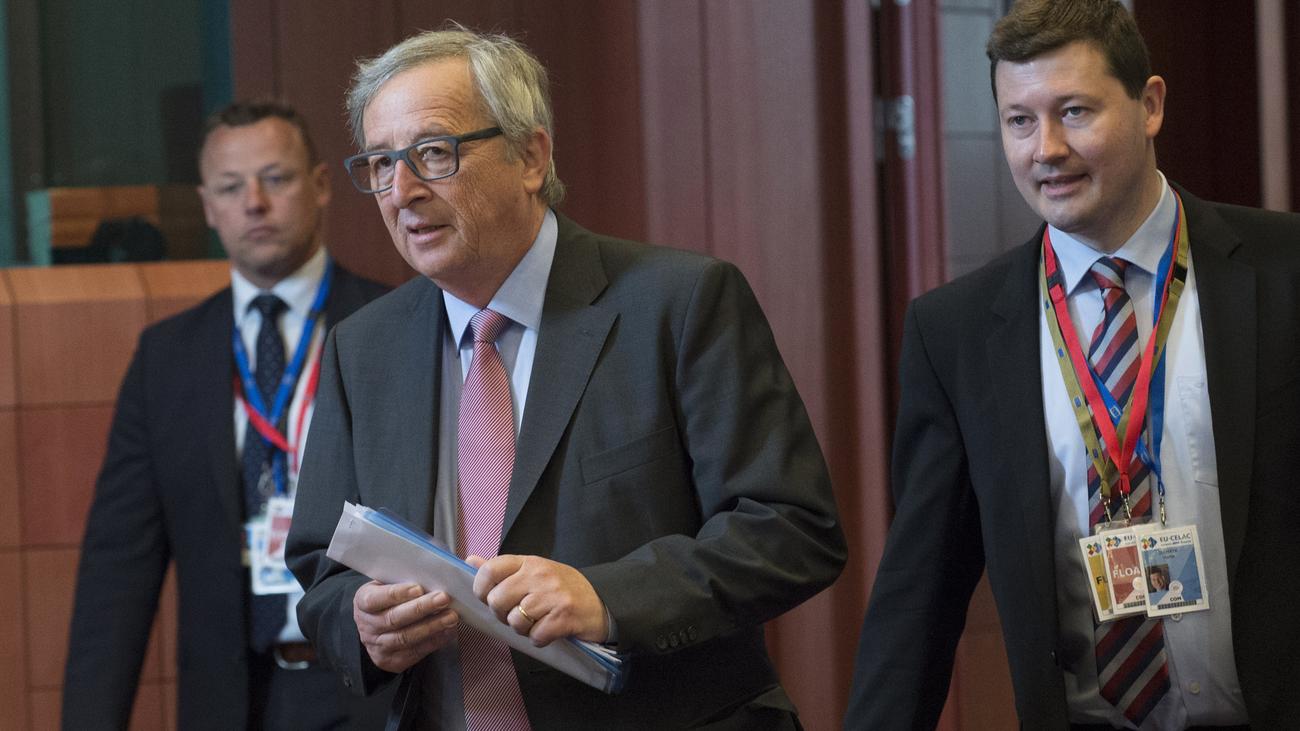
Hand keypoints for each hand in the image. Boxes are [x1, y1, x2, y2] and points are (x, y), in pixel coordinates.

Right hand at [353, 581, 458, 672]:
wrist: (377, 628)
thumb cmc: (390, 598)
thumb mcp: (387, 583)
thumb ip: (404, 577)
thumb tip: (437, 570)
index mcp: (363, 602)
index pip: (375, 599)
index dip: (396, 594)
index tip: (418, 587)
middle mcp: (367, 626)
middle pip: (394, 619)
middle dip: (421, 608)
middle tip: (443, 598)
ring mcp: (378, 646)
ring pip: (406, 638)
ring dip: (431, 627)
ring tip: (451, 616)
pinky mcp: (392, 661)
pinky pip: (415, 652)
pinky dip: (434, 641)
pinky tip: (447, 631)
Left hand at [468, 554, 608, 646]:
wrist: (602, 602)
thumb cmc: (564, 588)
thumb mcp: (534, 572)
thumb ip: (502, 569)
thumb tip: (470, 560)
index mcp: (529, 562)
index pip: (490, 569)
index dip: (481, 588)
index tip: (489, 597)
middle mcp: (539, 575)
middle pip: (497, 600)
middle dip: (502, 614)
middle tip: (518, 614)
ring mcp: (552, 596)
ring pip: (515, 621)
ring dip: (523, 629)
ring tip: (537, 622)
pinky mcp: (563, 617)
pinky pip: (535, 636)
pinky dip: (539, 639)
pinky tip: (549, 630)